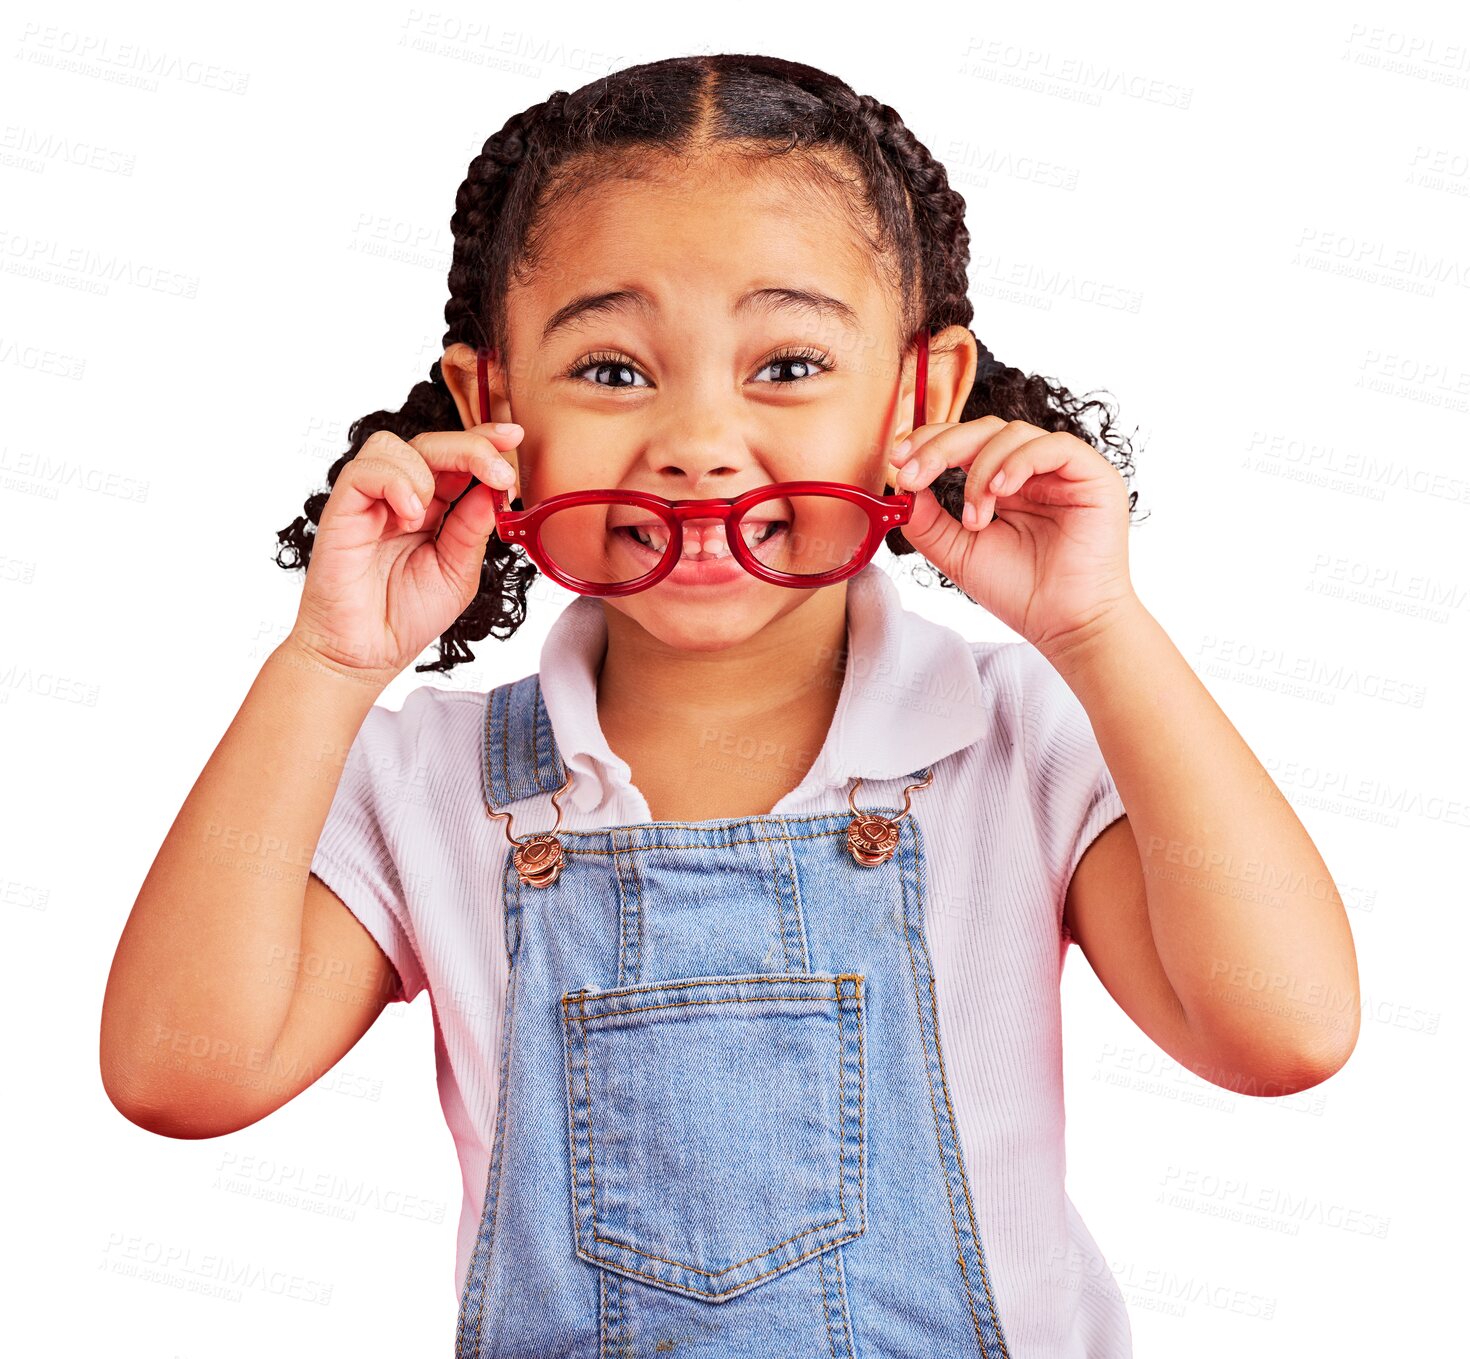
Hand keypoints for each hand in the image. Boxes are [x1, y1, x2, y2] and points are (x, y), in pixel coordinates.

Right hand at [288, 423, 521, 684]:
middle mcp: (400, 498)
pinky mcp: (342, 510)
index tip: (514, 437)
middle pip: (432, 444)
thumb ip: (473, 529)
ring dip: (427, 469)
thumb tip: (494, 488)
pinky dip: (395, 483)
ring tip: (430, 515)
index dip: (484, 442)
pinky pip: (364, 470)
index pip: (457, 460)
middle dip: (471, 448)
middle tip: (499, 471)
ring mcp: (370, 502)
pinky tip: (409, 516)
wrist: (364, 655)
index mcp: (433, 509)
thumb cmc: (405, 618)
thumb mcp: (458, 572)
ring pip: (394, 446)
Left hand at [889, 415, 1135, 653]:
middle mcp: (1033, 470)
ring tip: (975, 518)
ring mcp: (1063, 470)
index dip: (930, 442)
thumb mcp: (959, 553)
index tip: (898, 461)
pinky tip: (1001, 492)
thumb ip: (929, 521)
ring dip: (981, 470)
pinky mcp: (1093, 475)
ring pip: (1013, 433)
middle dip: (941, 447)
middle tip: (914, 475)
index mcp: (1004, 483)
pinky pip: (1054, 446)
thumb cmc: (1020, 592)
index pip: (965, 442)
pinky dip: (1019, 462)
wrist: (1065, 626)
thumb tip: (902, 489)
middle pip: (984, 430)